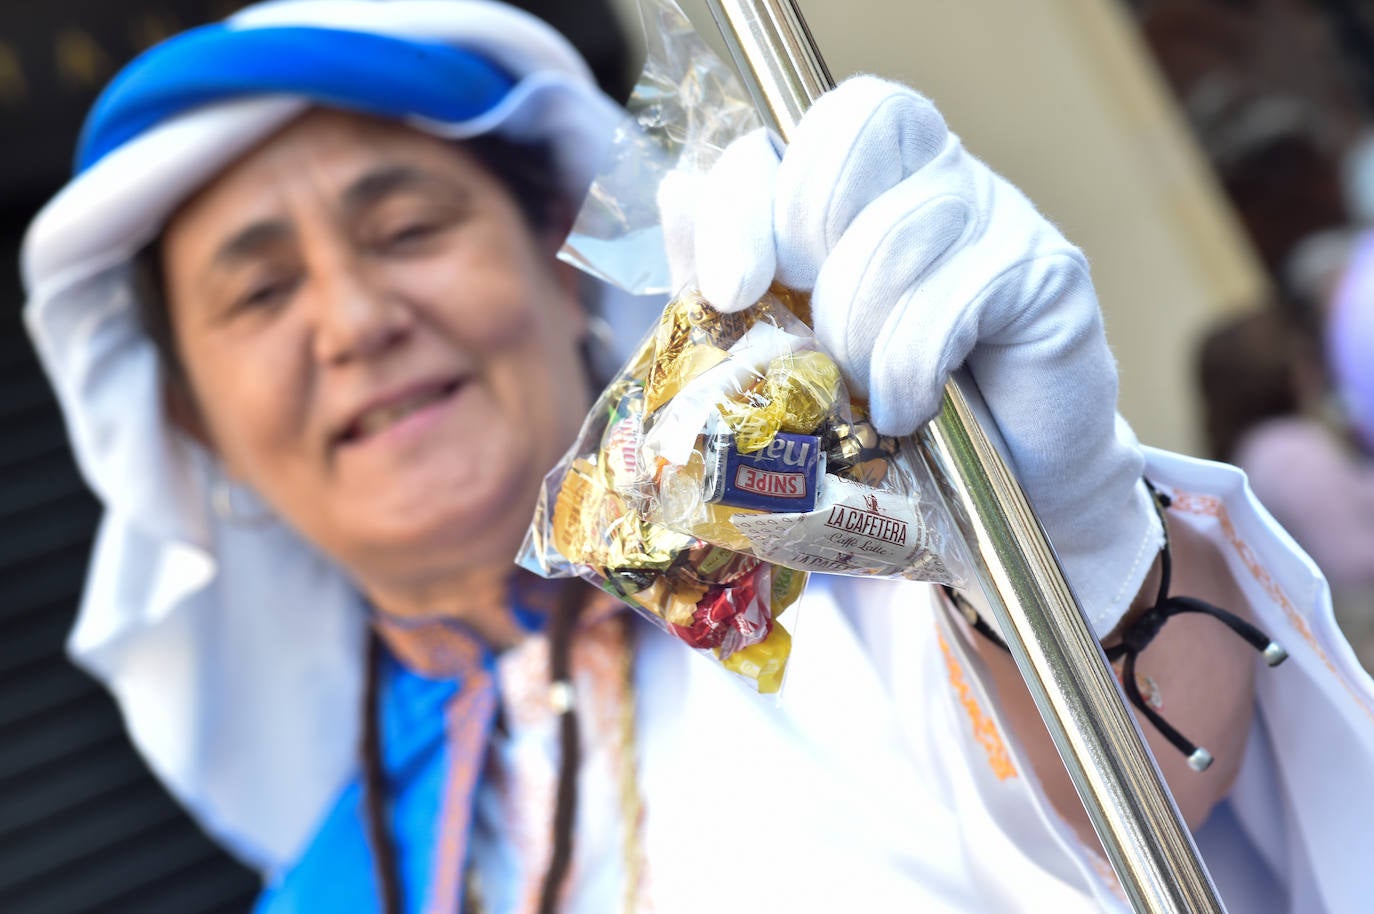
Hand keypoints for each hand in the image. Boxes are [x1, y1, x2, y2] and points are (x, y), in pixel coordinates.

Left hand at [662, 75, 1162, 635]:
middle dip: (806, 230)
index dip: (747, 195)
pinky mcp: (1047, 274)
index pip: (797, 129)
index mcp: (859, 186)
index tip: (728, 289)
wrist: (997, 507)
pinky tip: (909, 411)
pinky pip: (964, 289)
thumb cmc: (882, 429)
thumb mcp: (780, 359)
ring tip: (860, 396)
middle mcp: (931, 176)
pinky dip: (913, 361)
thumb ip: (725, 278)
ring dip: (859, 324)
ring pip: (907, 222)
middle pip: (860, 122)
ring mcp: (998, 215)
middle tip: (803, 327)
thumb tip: (677, 192)